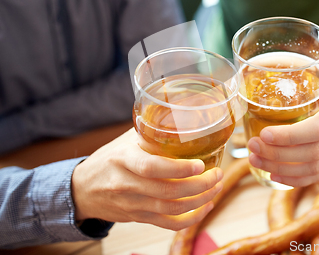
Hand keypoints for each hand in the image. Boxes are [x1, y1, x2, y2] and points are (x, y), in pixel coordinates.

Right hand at [71, 129, 222, 230]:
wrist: (82, 189)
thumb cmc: (109, 159)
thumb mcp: (125, 140)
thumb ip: (150, 130)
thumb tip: (183, 113)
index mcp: (123, 159)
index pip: (151, 167)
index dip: (178, 169)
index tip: (200, 164)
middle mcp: (126, 184)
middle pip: (167, 192)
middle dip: (199, 186)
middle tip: (217, 174)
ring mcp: (132, 204)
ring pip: (171, 210)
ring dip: (199, 201)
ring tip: (216, 187)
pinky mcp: (138, 218)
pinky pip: (167, 224)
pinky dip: (190, 219)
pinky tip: (205, 207)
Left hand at [247, 65, 318, 186]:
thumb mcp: (310, 68)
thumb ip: (286, 72)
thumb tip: (243, 77)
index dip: (290, 136)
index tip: (264, 134)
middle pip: (314, 152)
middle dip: (279, 155)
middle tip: (253, 148)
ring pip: (314, 167)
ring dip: (281, 169)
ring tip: (256, 161)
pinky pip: (317, 174)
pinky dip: (294, 179)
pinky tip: (274, 176)